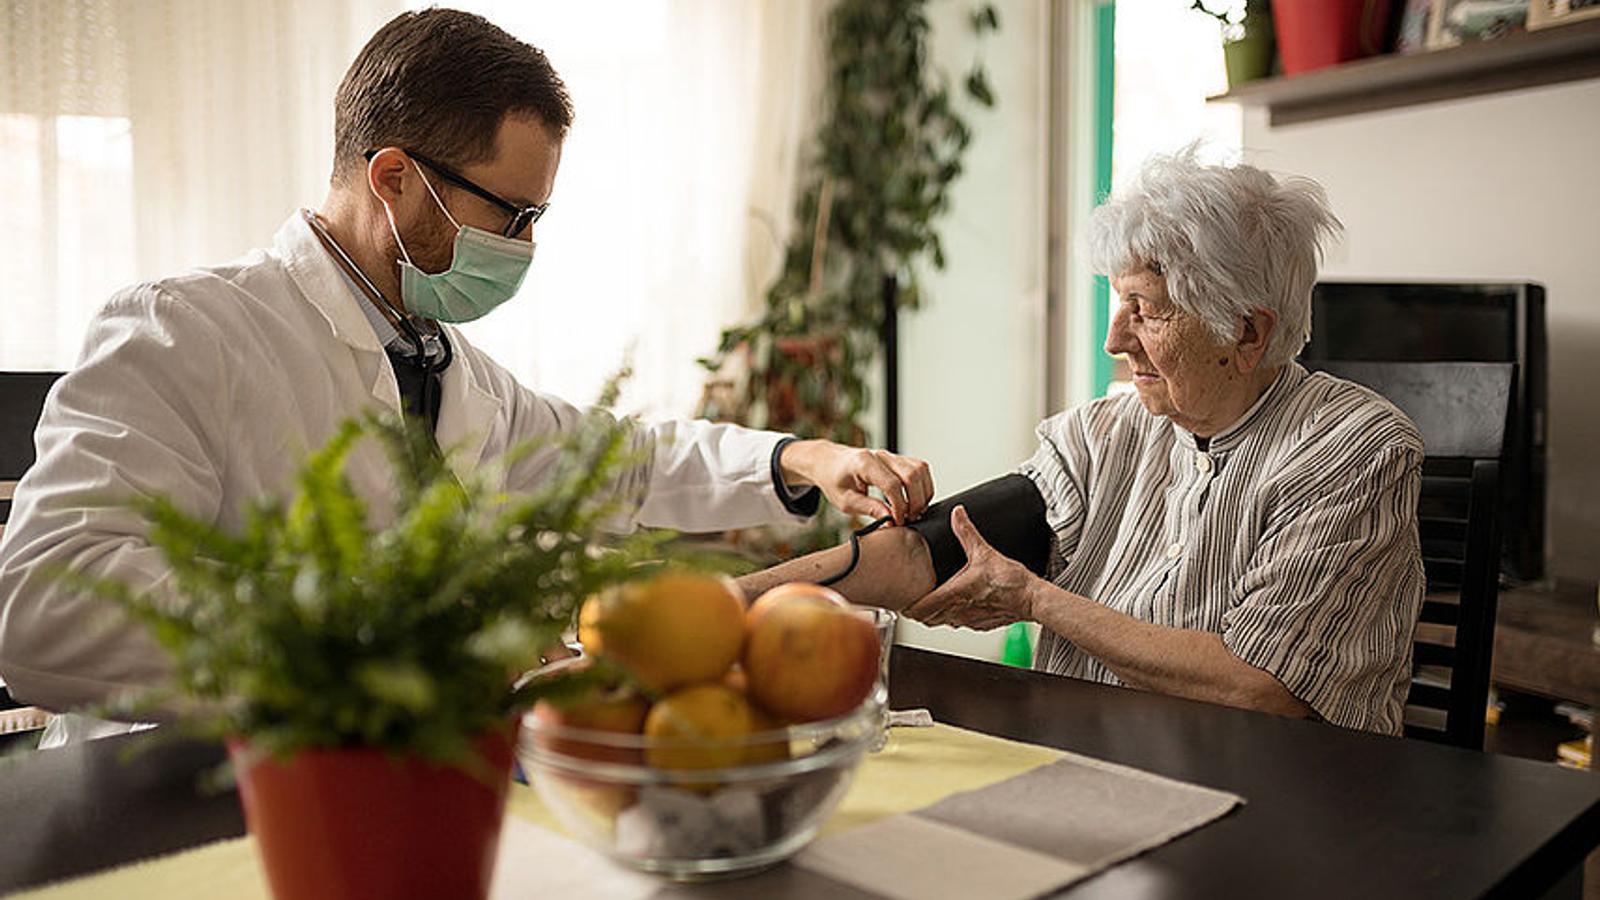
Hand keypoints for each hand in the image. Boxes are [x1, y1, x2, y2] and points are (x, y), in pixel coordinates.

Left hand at [779, 439, 932, 523]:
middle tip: (908, 519)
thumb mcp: (845, 501)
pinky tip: (914, 500)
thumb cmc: (834, 479)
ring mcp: (891, 455)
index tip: (897, 522)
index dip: (899, 507)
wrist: (828, 462)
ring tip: (913, 511)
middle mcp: (880, 455)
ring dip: (922, 493)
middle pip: (912, 475)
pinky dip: (922, 486)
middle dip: (915, 501)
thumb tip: (891, 520)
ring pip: (920, 469)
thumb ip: (869, 508)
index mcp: (864, 464)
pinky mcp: (897, 459)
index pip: (892, 484)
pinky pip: (919, 469)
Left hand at [903, 506, 1038, 629]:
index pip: (920, 610)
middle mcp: (958, 612)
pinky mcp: (981, 624)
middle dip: (920, 610)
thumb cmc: (1010, 581)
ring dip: (937, 614)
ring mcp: (970, 621)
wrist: (1032, 598)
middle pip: (928, 619)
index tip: (902, 600)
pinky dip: (955, 616)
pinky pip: (961, 623)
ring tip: (935, 601)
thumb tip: (957, 514)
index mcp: (954, 594)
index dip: (907, 607)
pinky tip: (960, 605)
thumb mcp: (984, 552)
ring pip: (944, 622)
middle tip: (915, 599)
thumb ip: (966, 533)